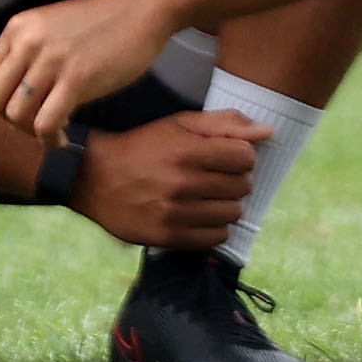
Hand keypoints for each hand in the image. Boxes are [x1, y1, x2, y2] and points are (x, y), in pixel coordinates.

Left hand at [0, 0, 179, 142]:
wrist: (139, 10)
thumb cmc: (96, 26)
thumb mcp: (47, 31)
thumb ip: (16, 58)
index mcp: (16, 29)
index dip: (1, 106)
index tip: (26, 112)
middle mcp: (27, 42)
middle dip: (12, 122)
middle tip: (37, 126)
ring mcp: (51, 59)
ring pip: (16, 114)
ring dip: (32, 133)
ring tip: (54, 132)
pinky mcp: (78, 79)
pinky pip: (46, 122)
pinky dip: (50, 139)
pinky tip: (63, 139)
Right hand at [69, 111, 266, 252]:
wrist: (93, 178)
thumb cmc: (142, 147)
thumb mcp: (176, 124)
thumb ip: (223, 124)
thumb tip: (268, 132)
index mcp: (186, 150)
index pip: (246, 157)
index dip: (240, 155)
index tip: (224, 155)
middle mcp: (182, 183)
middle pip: (243, 186)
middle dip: (233, 179)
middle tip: (212, 176)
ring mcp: (175, 213)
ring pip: (234, 213)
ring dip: (225, 204)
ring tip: (204, 196)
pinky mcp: (168, 236)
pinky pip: (217, 237)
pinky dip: (214, 226)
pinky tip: (197, 214)